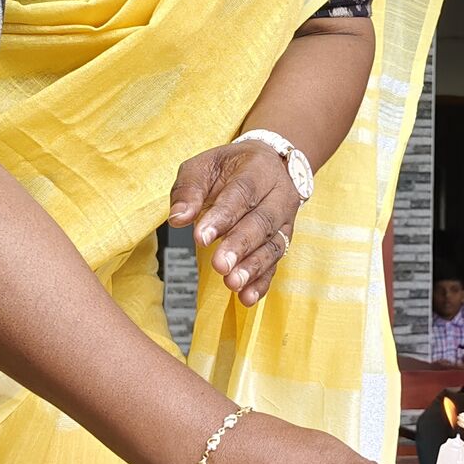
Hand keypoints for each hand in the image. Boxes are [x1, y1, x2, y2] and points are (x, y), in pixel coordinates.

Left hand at [169, 139, 303, 307]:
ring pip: (273, 246)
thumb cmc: (229, 168)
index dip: (223, 216)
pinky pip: (275, 264)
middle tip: (219, 265)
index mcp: (259, 169)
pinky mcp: (283, 242)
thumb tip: (178, 218)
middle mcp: (279, 195)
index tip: (201, 237)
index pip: (242, 193)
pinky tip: (247, 297)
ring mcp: (285, 221)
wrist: (266, 165)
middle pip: (262, 222)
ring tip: (232, 283)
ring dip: (253, 268)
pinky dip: (262, 282)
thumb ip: (189, 190)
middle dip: (240, 246)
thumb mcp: (204, 166)